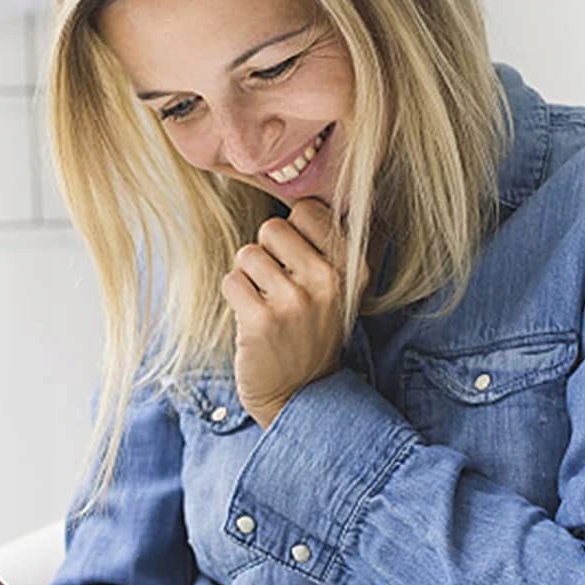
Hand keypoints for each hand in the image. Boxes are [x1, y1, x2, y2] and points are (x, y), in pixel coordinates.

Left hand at [219, 198, 365, 428]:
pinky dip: (235, 298)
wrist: (300, 394)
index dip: (292, 231)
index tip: (298, 260)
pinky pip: (231, 280)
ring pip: (247, 253)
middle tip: (279, 288)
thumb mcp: (341, 288)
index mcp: (353, 265)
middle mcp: (330, 280)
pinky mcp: (262, 320)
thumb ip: (334, 242)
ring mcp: (296, 301)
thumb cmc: (312, 330)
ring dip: (248, 277)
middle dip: (267, 253)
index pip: (307, 209)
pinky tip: (253, 320)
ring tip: (267, 304)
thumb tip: (329, 190)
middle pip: (272, 227)